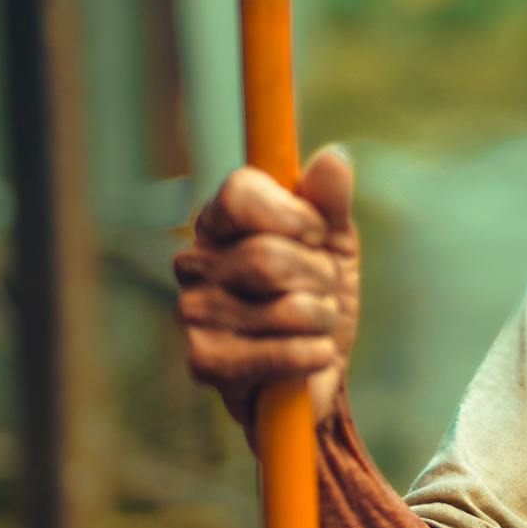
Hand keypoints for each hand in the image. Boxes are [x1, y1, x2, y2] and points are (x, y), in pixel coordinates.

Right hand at [174, 146, 360, 433]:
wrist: (316, 370)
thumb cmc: (316, 296)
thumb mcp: (332, 243)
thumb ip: (329, 201)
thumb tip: (333, 157)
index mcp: (220, 222)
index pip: (240, 192)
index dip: (293, 215)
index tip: (316, 235)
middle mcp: (194, 263)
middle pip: (270, 255)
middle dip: (318, 277)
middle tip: (320, 290)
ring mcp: (194, 314)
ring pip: (287, 307)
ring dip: (321, 318)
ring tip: (312, 325)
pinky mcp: (206, 363)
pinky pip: (283, 353)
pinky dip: (314, 354)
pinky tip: (311, 356)